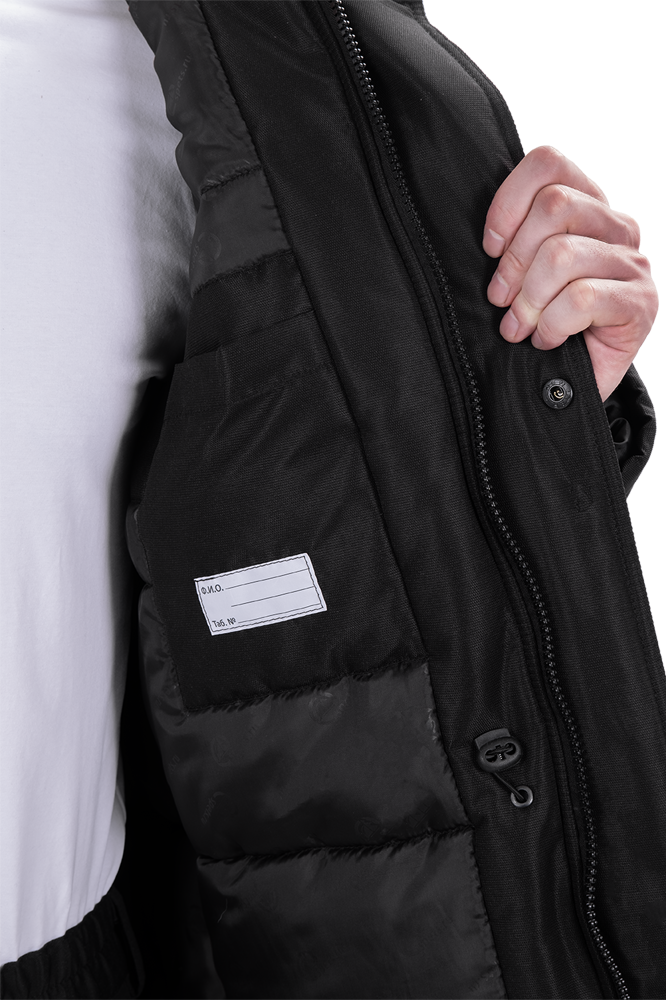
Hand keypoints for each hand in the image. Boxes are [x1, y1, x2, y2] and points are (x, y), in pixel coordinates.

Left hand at [483, 146, 657, 400]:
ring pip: (562, 255)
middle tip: (502, 300)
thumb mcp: (520, 278)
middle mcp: (614, 230)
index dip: (508, 203)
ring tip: (522, 327)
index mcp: (586, 210)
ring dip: (530, 300)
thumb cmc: (543, 329)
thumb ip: (513, 243)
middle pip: (554, 208)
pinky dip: (552, 325)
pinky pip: (580, 299)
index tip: (491, 248)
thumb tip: (488, 238)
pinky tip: (548, 340)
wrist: (569, 389)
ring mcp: (632, 265)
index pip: (548, 166)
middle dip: (514, 261)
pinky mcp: (640, 304)